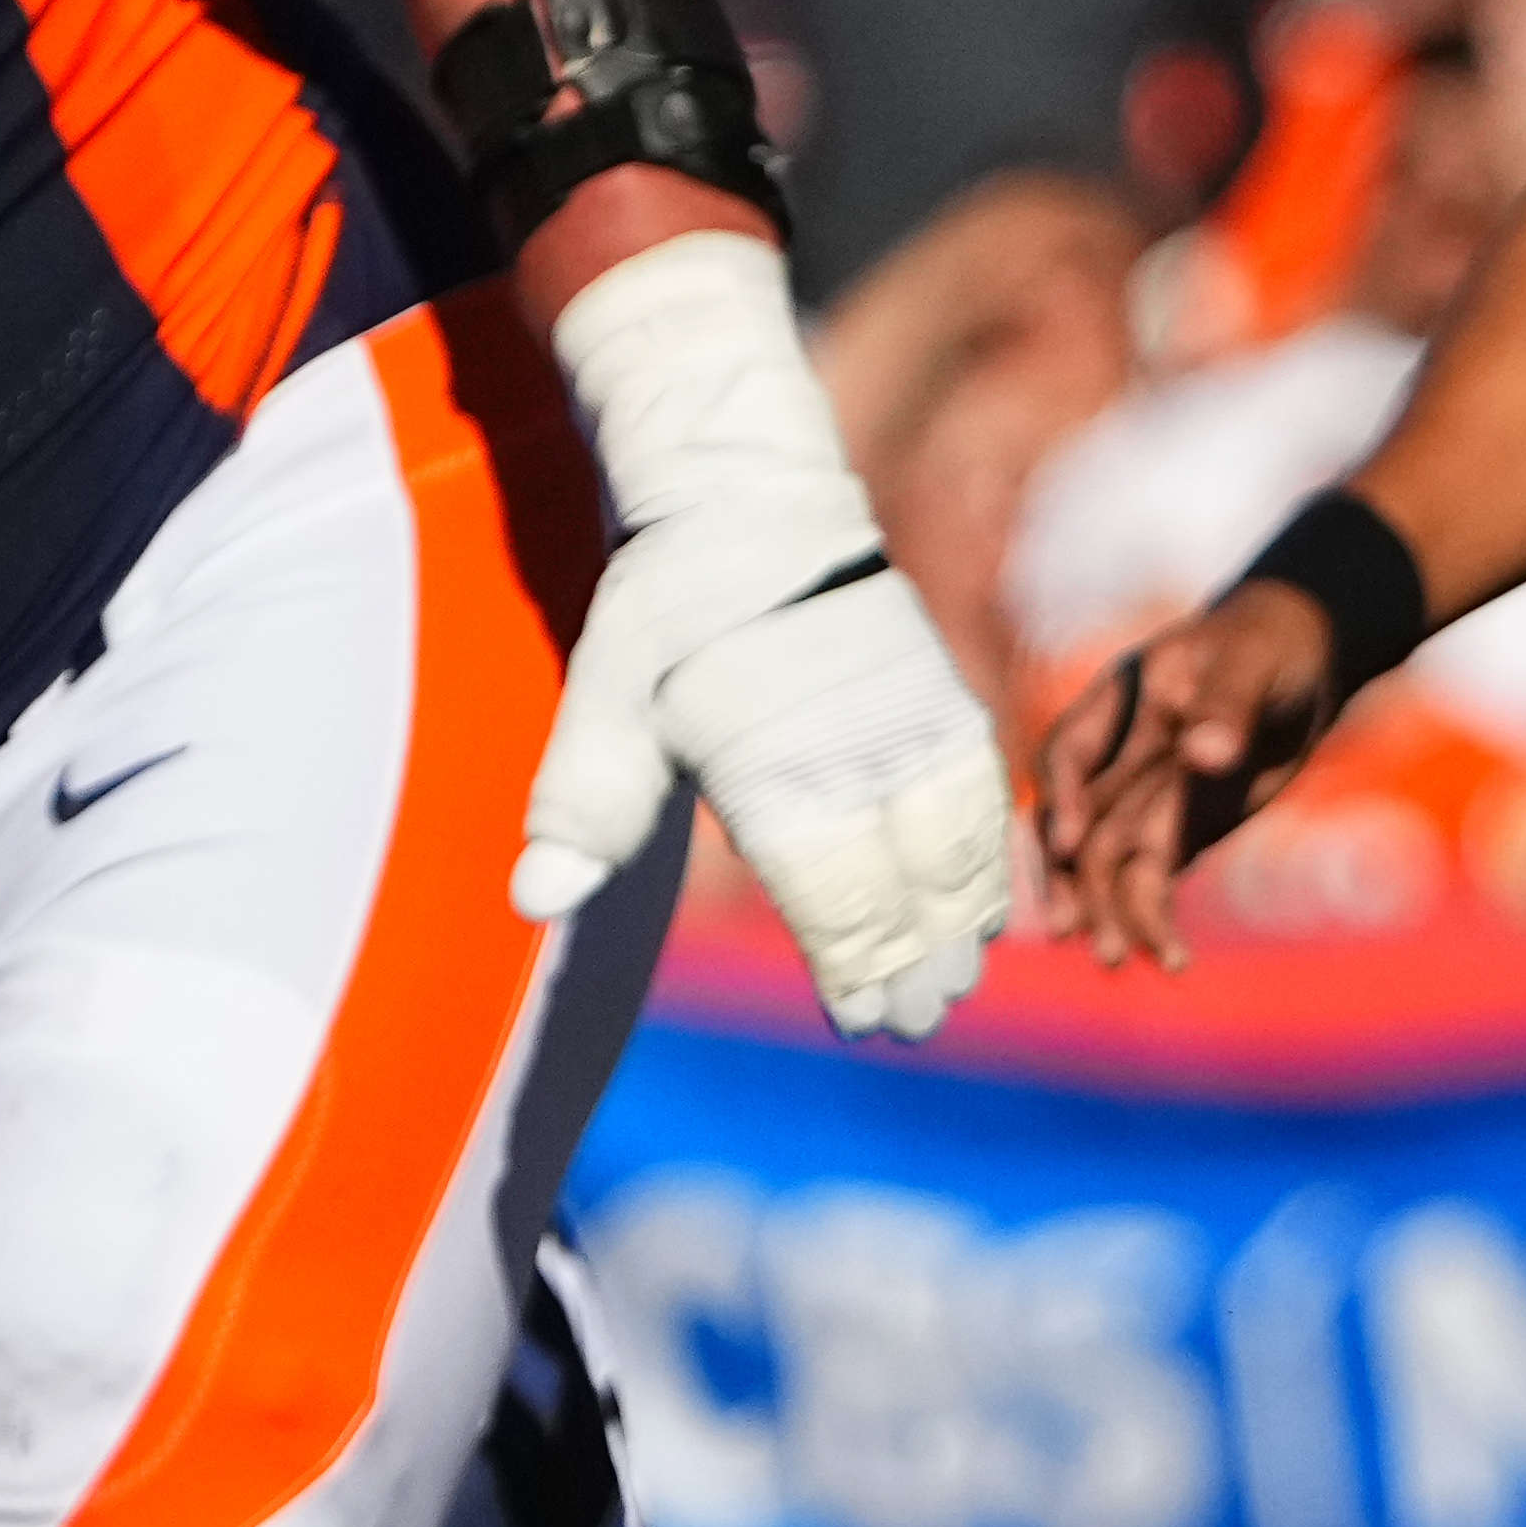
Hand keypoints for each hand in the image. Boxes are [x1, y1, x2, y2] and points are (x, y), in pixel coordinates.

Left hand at [521, 241, 1009, 1041]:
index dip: (851, 966)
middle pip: (905, 887)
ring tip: (955, 980)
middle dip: (913, 962)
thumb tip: (535, 900)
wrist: (758, 503)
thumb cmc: (670, 611)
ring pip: (959, 851)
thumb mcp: (605, 697)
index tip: (858, 1020)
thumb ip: (584, 804)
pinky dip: (990, 861)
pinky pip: (984, 804)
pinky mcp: (947, 704)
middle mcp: (859, 753)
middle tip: (912, 1023)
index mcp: (775, 764)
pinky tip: (986, 902)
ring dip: (960, 922)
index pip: (830, 895)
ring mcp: (915, 728)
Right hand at [1030, 581, 1351, 971]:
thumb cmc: (1268, 646)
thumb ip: (1227, 707)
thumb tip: (1205, 754)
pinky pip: (1153, 881)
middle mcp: (1121, 757)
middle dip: (1073, 874)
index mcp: (1122, 704)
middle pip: (1079, 822)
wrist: (1303, 663)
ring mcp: (1146, 798)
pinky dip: (1155, 917)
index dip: (1062, 795)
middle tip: (1077, 927)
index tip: (1066, 841)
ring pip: (1109, 862)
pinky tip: (1170, 957)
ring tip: (1117, 957)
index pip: (1071, 752)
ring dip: (1108, 908)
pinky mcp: (1179, 831)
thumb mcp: (1250, 664)